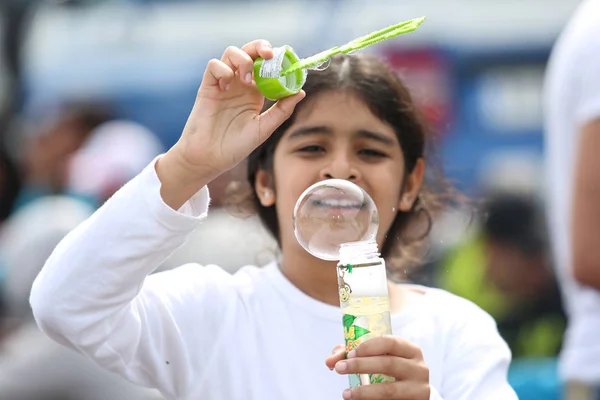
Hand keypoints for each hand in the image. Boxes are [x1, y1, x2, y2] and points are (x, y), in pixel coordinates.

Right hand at [157, 39, 304, 208]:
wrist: (210, 158)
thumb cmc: (235, 146)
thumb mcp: (264, 128)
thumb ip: (282, 110)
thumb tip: (300, 92)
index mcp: (256, 92)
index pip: (267, 66)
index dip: (277, 60)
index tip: (288, 63)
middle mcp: (240, 84)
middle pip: (250, 52)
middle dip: (260, 47)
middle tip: (269, 55)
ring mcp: (224, 83)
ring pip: (232, 53)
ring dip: (243, 60)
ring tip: (247, 81)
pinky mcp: (208, 86)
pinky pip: (214, 65)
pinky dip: (223, 70)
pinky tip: (227, 88)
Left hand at [325, 336, 429, 399]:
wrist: (411, 395)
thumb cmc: (390, 371)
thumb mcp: (377, 359)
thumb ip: (353, 355)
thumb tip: (329, 361)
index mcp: (410, 350)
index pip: (389, 342)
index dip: (368, 347)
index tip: (349, 353)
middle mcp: (419, 368)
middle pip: (388, 364)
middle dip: (360, 366)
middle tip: (339, 369)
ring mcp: (419, 389)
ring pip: (389, 390)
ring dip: (364, 392)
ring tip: (346, 394)